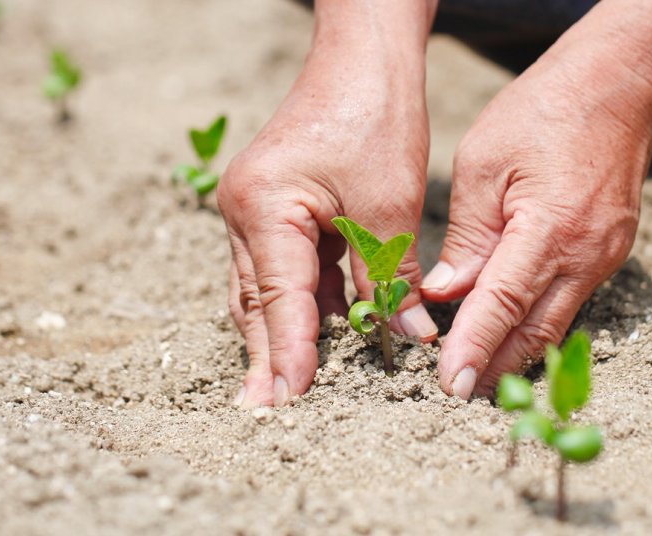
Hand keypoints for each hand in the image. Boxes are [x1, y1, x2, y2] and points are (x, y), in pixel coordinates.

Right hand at [218, 15, 436, 407]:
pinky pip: (283, 265)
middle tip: (263, 408)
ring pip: (266, 285)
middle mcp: (246, 210)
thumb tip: (406, 336)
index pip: (279, 295)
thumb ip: (390, 276)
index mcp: (264, 205)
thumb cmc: (374, 115)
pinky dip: (300, 299)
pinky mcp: (276, 207)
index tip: (289, 398)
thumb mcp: (388, 205)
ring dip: (280, 331)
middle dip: (266, 353)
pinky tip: (314, 331)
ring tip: (282, 385)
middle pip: (257, 297)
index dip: (288, 350)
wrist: (362, 58)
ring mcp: (256, 208)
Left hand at [421, 44, 651, 398]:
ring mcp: (603, 257)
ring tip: (479, 374)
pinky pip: (567, 301)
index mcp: (550, 229)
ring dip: (516, 352)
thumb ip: (467, 236)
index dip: (475, 348)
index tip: (451, 385)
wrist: (617, 86)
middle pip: (535, 330)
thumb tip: (445, 292)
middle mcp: (585, 254)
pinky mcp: (607, 252)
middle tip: (459, 393)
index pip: (503, 305)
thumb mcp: (484, 165)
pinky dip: (535, 323)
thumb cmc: (542, 112)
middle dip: (496, 367)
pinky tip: (509, 332)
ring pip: (554, 322)